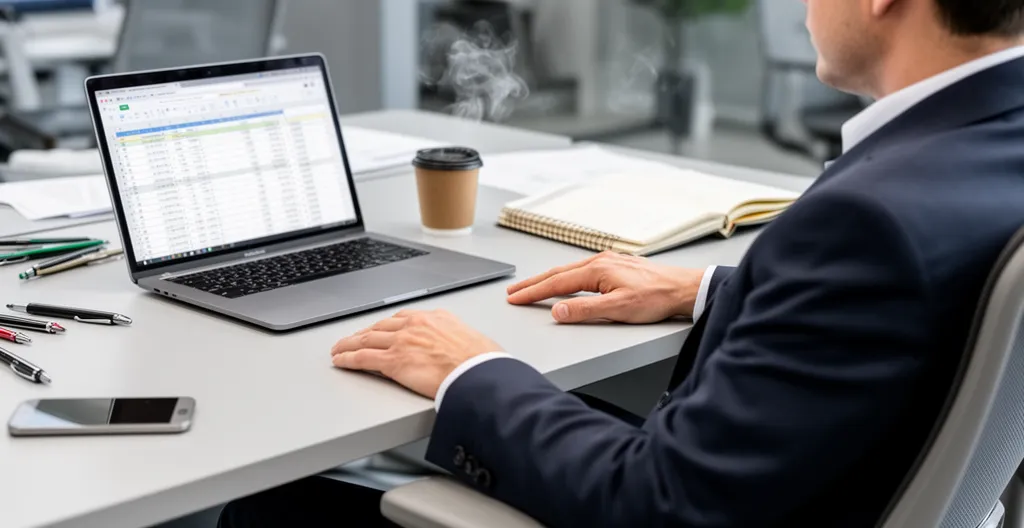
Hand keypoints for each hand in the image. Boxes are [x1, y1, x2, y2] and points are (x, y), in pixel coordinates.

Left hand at [330, 309, 501, 398]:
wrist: (479, 372)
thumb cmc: (482, 362)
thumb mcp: (472, 340)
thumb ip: (455, 341)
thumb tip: (458, 351)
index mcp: (435, 317)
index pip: (403, 318)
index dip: (386, 326)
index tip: (379, 329)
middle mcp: (416, 325)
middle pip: (380, 326)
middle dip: (363, 333)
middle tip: (352, 338)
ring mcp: (402, 342)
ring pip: (366, 339)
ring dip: (349, 344)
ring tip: (339, 349)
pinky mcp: (394, 362)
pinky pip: (363, 358)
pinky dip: (348, 358)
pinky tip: (340, 360)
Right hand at [506, 251, 704, 323]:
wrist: (683, 288)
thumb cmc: (656, 298)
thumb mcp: (618, 309)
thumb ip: (585, 310)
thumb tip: (557, 311)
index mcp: (597, 270)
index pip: (556, 283)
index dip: (533, 292)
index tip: (515, 299)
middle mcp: (600, 261)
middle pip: (558, 273)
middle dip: (533, 283)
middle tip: (513, 292)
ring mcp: (608, 261)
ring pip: (569, 270)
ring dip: (547, 279)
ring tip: (531, 287)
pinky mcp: (616, 265)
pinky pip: (581, 269)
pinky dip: (565, 276)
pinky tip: (564, 280)